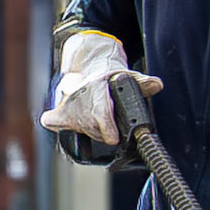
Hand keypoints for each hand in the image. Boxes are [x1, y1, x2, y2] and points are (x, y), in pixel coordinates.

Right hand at [40, 30, 160, 144]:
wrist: (90, 70)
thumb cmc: (111, 80)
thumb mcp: (129, 78)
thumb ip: (143, 84)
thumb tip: (156, 85)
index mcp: (98, 88)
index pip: (100, 111)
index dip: (106, 126)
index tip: (113, 139)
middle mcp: (80, 96)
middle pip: (92, 126)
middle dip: (104, 132)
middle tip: (113, 132)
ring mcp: (67, 104)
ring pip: (80, 128)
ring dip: (93, 131)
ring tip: (102, 123)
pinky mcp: (59, 112)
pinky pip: (53, 121)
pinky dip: (59, 124)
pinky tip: (70, 125)